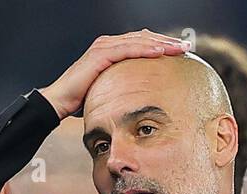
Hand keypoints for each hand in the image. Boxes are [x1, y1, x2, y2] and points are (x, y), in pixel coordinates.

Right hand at [38, 30, 188, 119]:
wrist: (59, 102)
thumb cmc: (81, 100)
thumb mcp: (107, 93)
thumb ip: (122, 89)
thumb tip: (138, 101)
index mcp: (112, 51)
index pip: (142, 43)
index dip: (162, 45)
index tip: (180, 52)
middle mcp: (108, 44)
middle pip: (144, 38)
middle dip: (167, 41)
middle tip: (187, 46)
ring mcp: (104, 47)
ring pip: (139, 40)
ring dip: (162, 43)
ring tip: (180, 47)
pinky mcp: (100, 54)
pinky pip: (127, 49)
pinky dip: (145, 49)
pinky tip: (160, 52)